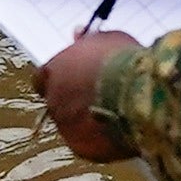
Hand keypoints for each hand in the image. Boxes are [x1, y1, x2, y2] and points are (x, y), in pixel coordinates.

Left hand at [36, 28, 139, 161]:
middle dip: (75, 101)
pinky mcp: (82, 149)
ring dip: (89, 122)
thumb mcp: (105, 40)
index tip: (76, 79)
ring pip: (74, 126)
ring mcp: (65, 127)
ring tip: (118, 114)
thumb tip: (78, 32)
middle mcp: (52, 100)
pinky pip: (90, 145)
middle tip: (101, 99)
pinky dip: (101, 140)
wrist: (138, 93)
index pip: (43, 78)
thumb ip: (87, 41)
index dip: (61, 79)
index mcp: (53, 71)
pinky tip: (121, 131)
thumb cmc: (123, 60)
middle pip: (58, 103)